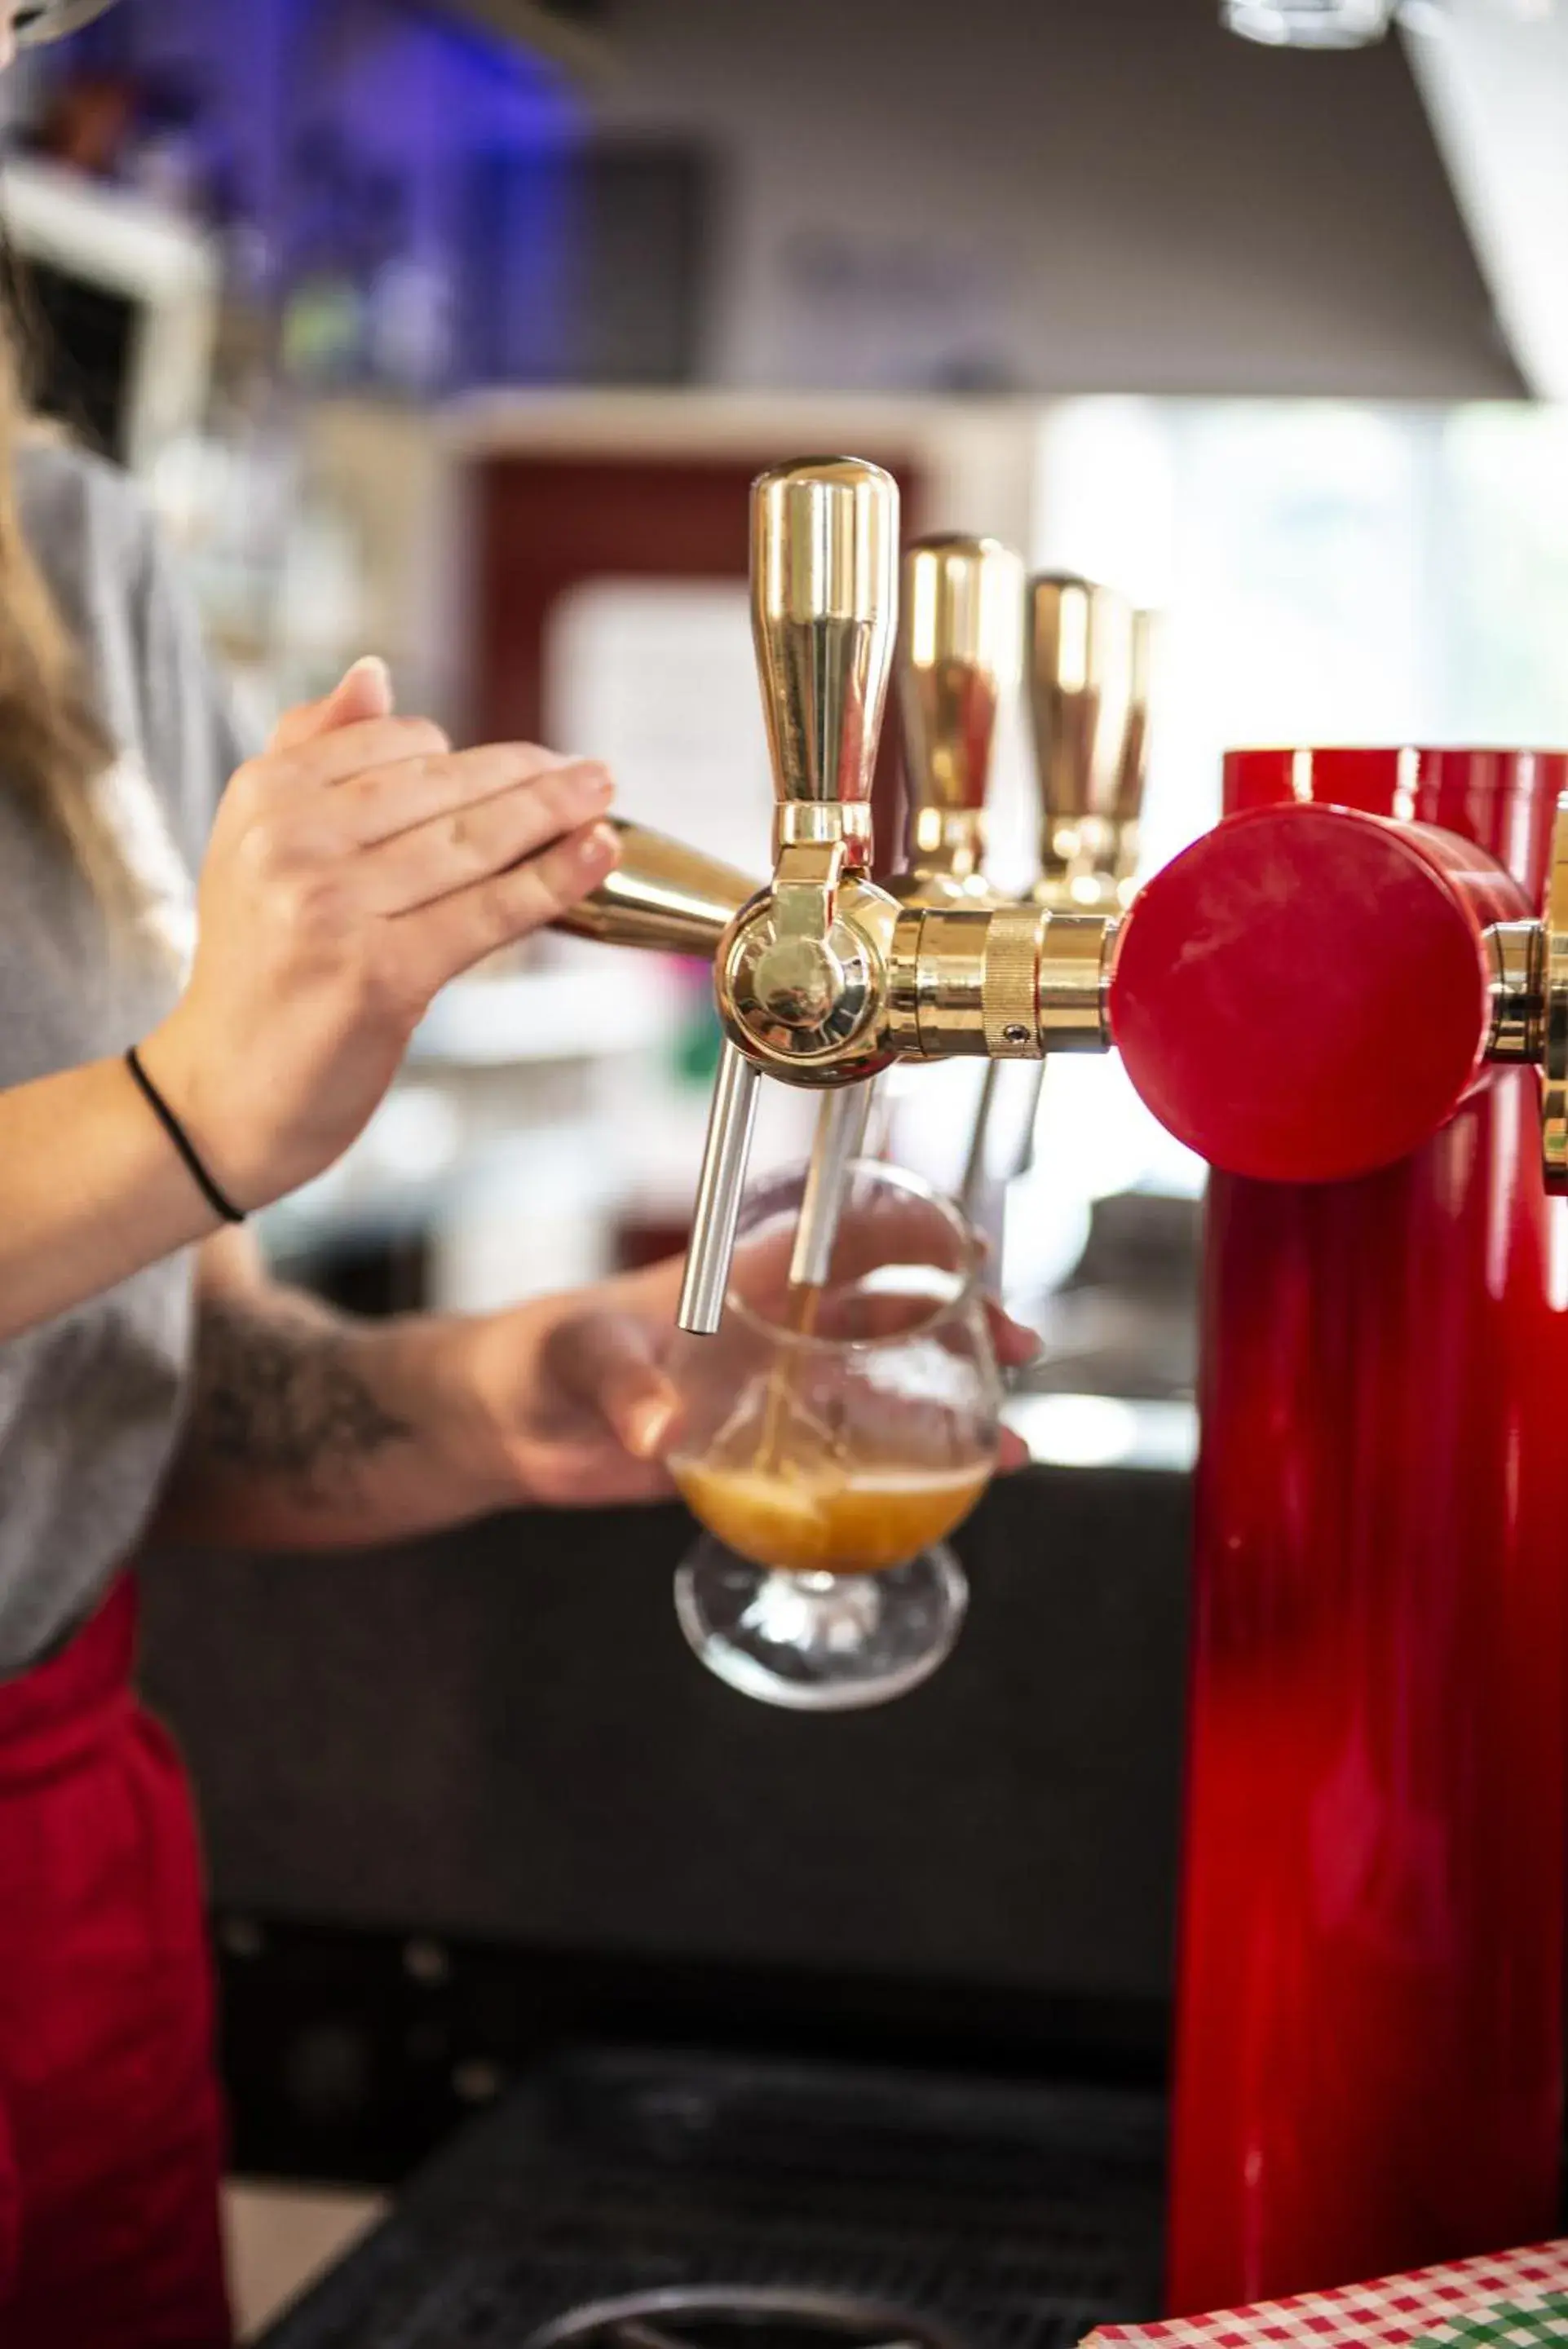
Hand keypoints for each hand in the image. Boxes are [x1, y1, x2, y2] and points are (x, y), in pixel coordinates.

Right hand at [142, 659, 619, 1210]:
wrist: (224, 1093)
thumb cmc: (259, 970)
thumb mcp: (256, 847)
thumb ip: (310, 752)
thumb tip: (373, 672)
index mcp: (263, 796)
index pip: (396, 746)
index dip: (469, 755)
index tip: (522, 765)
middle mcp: (290, 843)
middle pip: (442, 789)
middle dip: (529, 775)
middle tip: (591, 771)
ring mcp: (333, 908)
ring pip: (472, 844)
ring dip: (553, 815)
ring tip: (602, 794)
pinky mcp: (381, 975)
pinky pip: (489, 912)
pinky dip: (553, 880)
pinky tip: (597, 853)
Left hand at [443, 1254, 1038, 1512]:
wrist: (504, 1423)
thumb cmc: (536, 1358)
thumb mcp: (578, 1358)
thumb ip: (620, 1387)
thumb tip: (661, 1434)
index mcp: (744, 1274)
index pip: (849, 1230)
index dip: (919, 1231)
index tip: (977, 1252)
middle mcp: (774, 1324)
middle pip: (894, 1310)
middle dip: (966, 1322)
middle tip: (1019, 1349)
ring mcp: (774, 1386)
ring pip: (886, 1386)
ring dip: (952, 1408)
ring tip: (1013, 1446)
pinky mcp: (762, 1446)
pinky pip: (847, 1452)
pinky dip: (900, 1469)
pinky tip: (945, 1497)